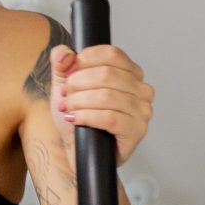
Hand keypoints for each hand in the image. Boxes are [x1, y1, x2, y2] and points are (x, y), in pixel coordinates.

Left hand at [51, 44, 153, 166]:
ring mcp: (142, 111)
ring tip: (68, 108)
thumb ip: (62, 63)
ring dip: (80, 102)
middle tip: (65, 95)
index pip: (112, 54)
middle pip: (108, 74)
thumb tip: (65, 54)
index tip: (69, 72)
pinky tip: (75, 119)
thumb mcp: (64, 85)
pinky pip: (110, 117)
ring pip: (107, 96)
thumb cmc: (77, 118)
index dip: (85, 60)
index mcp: (130, 73)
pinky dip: (87, 116)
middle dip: (78, 84)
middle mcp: (142, 90)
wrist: (78, 150)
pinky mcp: (136, 131)